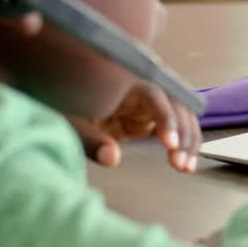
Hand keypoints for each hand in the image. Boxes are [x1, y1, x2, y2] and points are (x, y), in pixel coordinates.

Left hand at [71, 83, 200, 172]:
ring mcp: (147, 101)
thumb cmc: (61, 98)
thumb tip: (112, 158)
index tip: (170, 143)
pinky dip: (181, 143)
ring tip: (186, 167)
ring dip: (188, 140)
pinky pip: (173, 125)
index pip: (155, 95)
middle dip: (183, 134)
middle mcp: (143, 86)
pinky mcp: (147, 115)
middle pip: (176, 105)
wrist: (59, 90)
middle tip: (180, 164)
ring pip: (181, 115)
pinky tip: (184, 163)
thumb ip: (91, 139)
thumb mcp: (71, 119)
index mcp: (125, 79)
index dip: (165, 119)